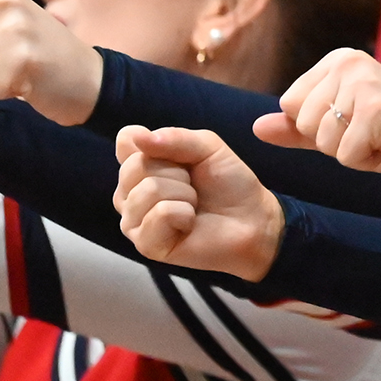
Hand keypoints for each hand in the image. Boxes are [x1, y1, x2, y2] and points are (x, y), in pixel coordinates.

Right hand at [113, 126, 283, 280]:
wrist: (253, 219)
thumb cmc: (228, 183)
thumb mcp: (207, 147)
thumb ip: (174, 137)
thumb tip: (138, 137)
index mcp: (138, 166)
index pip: (128, 138)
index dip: (158, 142)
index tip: (183, 158)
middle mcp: (128, 192)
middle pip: (136, 164)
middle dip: (177, 171)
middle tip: (193, 186)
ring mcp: (133, 220)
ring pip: (148, 189)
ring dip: (185, 194)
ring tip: (193, 205)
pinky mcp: (145, 244)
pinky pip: (160, 213)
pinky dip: (185, 213)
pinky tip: (190, 223)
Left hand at [260, 48, 380, 185]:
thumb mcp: (338, 129)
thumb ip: (297, 128)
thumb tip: (256, 127)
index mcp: (338, 60)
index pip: (289, 104)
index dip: (317, 126)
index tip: (354, 122)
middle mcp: (350, 63)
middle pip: (303, 121)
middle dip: (332, 141)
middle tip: (369, 132)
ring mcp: (364, 84)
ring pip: (322, 140)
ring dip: (349, 151)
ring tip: (379, 138)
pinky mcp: (377, 110)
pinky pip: (344, 155)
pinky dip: (366, 161)